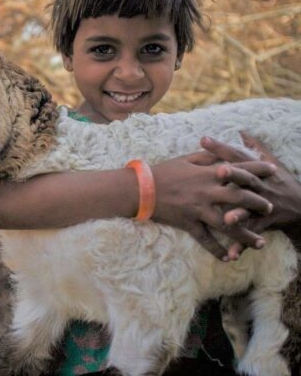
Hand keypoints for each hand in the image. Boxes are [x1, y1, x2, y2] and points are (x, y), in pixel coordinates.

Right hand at [151, 148, 274, 261]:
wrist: (140, 189)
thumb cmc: (162, 172)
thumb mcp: (185, 159)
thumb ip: (206, 157)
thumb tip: (222, 154)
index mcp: (207, 174)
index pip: (239, 170)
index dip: (257, 169)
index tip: (273, 170)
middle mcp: (207, 192)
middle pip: (240, 198)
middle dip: (258, 203)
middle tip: (270, 208)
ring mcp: (198, 209)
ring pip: (227, 224)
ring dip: (245, 234)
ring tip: (261, 243)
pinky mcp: (188, 223)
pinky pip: (205, 239)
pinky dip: (216, 250)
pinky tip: (228, 258)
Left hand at [203, 134, 300, 247]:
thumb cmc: (282, 183)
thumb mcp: (271, 163)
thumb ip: (254, 148)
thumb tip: (241, 131)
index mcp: (256, 171)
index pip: (237, 156)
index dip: (221, 147)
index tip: (203, 139)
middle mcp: (259, 186)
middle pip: (245, 179)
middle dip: (233, 175)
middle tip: (218, 171)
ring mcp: (263, 205)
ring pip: (249, 210)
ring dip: (238, 215)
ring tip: (226, 220)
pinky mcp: (265, 224)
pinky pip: (252, 235)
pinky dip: (241, 245)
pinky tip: (231, 254)